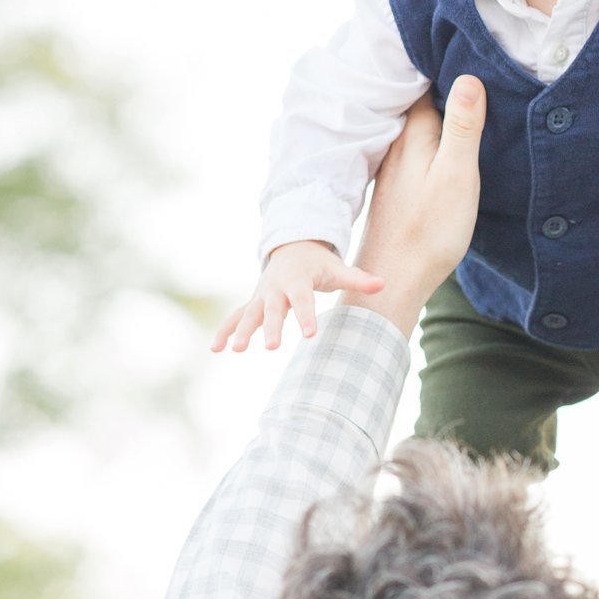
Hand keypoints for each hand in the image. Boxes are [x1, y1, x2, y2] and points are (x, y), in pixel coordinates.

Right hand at [212, 240, 384, 352]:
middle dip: (271, 327)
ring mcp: (261, 295)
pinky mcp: (253, 303)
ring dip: (241, 330)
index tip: (310, 334)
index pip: (302, 298)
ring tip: (235, 350)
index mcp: (297, 279)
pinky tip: (216, 349)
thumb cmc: (318, 263)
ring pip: (248, 313)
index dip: (305, 315)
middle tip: (271, 348)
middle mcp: (275, 287)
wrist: (291, 248)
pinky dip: (225, 330)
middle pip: (272, 308)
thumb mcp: (337, 268)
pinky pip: (235, 317)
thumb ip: (358, 278)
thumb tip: (383, 284)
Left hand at [338, 76, 486, 338]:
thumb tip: (469, 77)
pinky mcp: (396, 188)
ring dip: (433, 109)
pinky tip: (439, 140)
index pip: (426, 85)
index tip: (462, 42)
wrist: (394, 279)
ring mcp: (394, 167)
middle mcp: (398, 145)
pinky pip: (414, 147)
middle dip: (437, 83)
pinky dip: (427, 135)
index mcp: (413, 136)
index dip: (444, 64)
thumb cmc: (429, 230)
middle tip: (463, 56)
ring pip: (415, 126)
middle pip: (419, 102)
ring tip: (456, 89)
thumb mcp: (457, 176)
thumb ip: (463, 128)